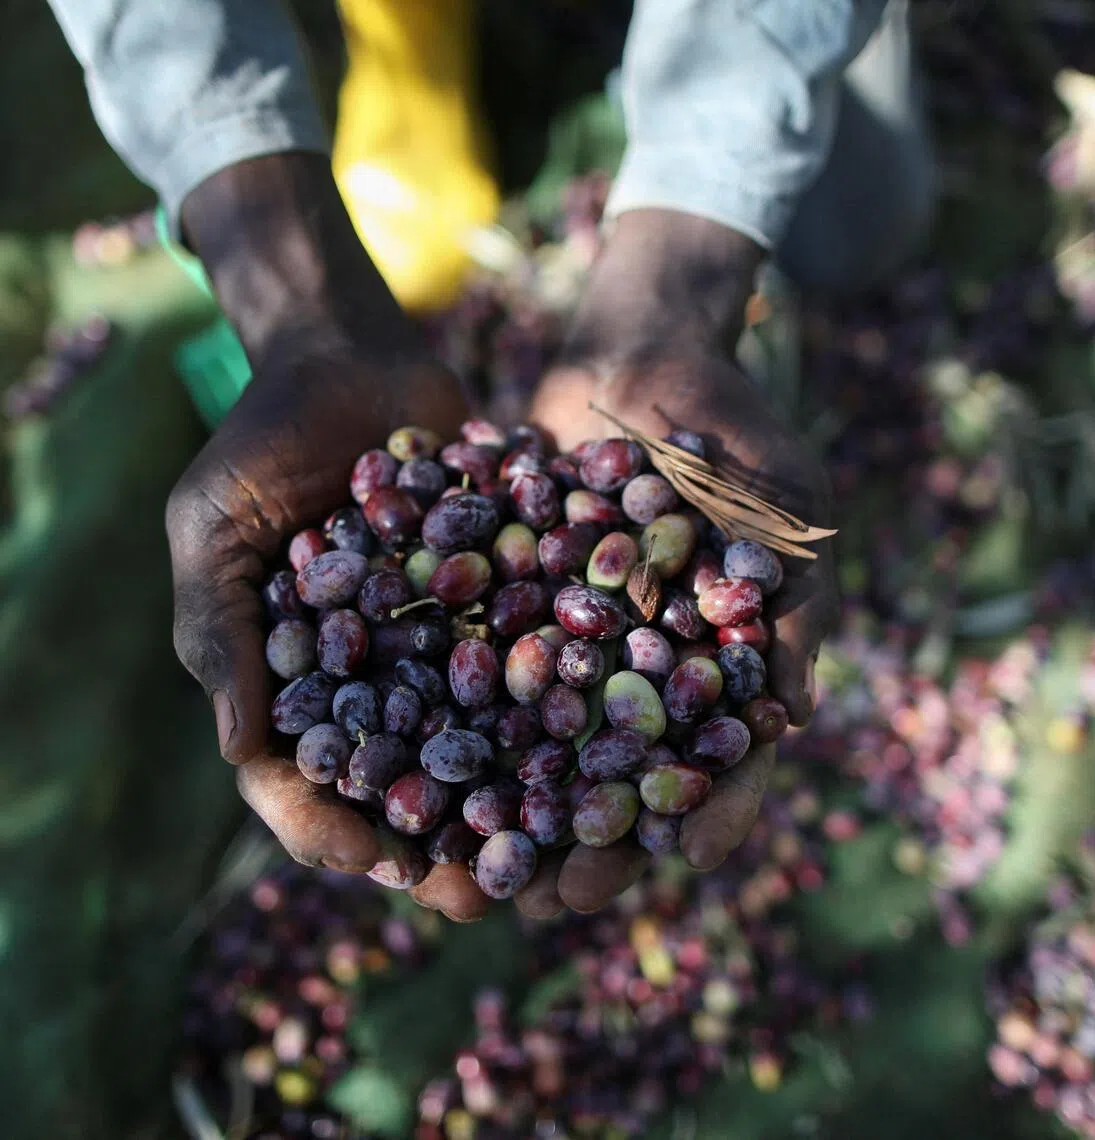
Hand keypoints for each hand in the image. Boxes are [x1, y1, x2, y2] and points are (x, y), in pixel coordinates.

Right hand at [166, 154, 490, 918]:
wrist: (352, 357)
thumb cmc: (261, 440)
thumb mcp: (214, 527)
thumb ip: (220, 631)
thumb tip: (241, 751)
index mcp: (292, 683)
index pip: (301, 784)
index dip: (335, 834)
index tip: (383, 867)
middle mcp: (371, 679)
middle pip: (401, 785)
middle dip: (439, 843)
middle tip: (488, 891)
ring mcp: (438, 644)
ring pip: (476, 742)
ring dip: (512, 800)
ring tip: (559, 845)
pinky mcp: (498, 601)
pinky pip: (530, 663)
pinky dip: (561, 704)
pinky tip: (609, 739)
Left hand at [517, 210, 838, 917]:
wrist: (642, 352)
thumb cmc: (732, 426)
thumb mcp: (784, 503)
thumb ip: (789, 601)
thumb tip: (793, 713)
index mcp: (715, 666)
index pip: (722, 759)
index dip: (710, 812)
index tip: (686, 858)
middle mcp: (638, 671)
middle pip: (620, 774)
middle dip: (595, 838)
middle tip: (560, 895)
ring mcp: (568, 645)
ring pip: (540, 746)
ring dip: (514, 811)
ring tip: (478, 866)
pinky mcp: (504, 609)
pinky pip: (478, 674)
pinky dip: (450, 722)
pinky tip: (416, 768)